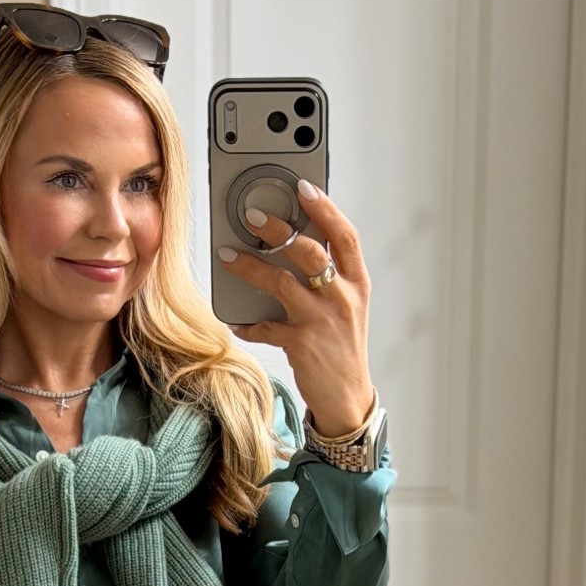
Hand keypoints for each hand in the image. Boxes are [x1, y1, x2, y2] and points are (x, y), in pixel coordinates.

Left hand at [219, 180, 375, 437]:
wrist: (347, 398)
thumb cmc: (341, 348)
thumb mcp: (346, 308)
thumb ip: (328, 279)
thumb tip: (292, 245)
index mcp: (357, 284)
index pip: (345, 236)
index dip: (325, 208)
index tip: (304, 187)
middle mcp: (343, 298)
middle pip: (310, 251)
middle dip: (279, 229)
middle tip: (252, 216)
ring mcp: (323, 320)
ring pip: (282, 282)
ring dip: (251, 267)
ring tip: (228, 256)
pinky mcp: (302, 344)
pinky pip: (266, 326)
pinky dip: (247, 324)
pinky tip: (235, 322)